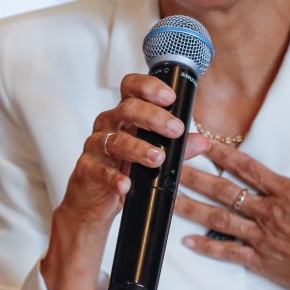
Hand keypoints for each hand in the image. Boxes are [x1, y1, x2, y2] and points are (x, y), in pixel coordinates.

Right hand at [41, 73, 209, 289]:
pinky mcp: (86, 169)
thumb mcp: (155, 158)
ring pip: (115, 140)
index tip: (170, 97)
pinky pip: (98, 170)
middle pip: (127, 109)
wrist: (94, 203)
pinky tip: (126, 185)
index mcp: (125, 115)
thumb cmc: (125, 170)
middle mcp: (109, 124)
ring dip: (138, 148)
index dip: (149, 87)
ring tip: (157, 159)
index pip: (132, 88)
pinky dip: (113, 178)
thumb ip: (179, 149)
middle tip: (175, 130)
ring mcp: (96, 146)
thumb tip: (203, 142)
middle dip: (153, 117)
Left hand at [175, 133, 289, 289]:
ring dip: (192, 208)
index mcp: (285, 193)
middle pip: (224, 191)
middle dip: (196, 177)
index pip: (247, 168)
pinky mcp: (259, 259)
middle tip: (173, 167)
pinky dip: (207, 246)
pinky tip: (187, 241)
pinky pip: (228, 252)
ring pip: (219, 219)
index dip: (223, 154)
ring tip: (170, 199)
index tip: (203, 143)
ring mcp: (260, 236)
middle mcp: (267, 212)